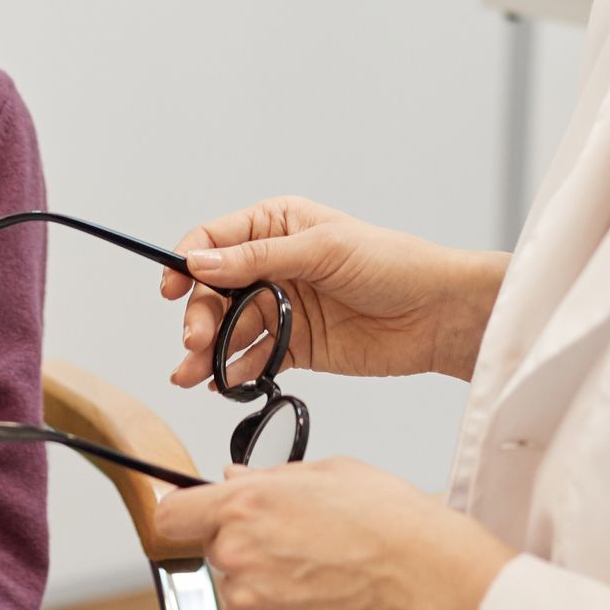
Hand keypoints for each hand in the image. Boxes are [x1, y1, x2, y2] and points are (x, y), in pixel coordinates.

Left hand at [154, 457, 513, 609]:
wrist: (424, 576)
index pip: (172, 513)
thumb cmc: (391, 522)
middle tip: (292, 544)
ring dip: (257, 585)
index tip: (194, 517)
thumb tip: (234, 476)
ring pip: (230, 590)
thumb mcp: (328, 472)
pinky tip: (297, 608)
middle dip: (243, 544)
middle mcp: (238, 550)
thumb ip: (269, 476)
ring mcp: (250, 599)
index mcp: (246, 501)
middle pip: (212, 549)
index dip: (184, 514)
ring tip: (311, 575)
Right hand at [163, 195, 505, 390]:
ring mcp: (283, 307)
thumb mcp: (321, 250)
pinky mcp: (296, 346)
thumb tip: (199, 262)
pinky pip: (253, 358)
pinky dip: (233, 372)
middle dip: (199, 316)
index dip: (187, 262)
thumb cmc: (391, 263)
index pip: (215, 239)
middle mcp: (273, 265)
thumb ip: (257, 260)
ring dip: (206, 352)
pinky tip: (222, 383)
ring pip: (229, 329)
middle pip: (215, 290)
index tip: (173, 289)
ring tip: (191, 375)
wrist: (436, 314)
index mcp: (277, 225)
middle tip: (194, 341)